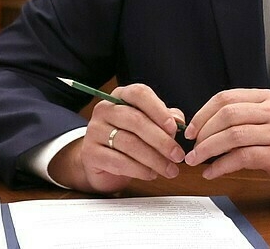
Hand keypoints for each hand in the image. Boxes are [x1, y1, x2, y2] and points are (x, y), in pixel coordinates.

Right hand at [47, 83, 186, 193]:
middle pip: (135, 121)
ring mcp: (94, 131)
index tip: (174, 128)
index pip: (139, 94)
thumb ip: (166, 119)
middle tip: (177, 155)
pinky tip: (151, 174)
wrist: (101, 160)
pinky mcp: (90, 153)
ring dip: (154, 159)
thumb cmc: (130, 136)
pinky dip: (139, 170)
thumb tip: (179, 121)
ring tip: (169, 169)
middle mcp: (105, 109)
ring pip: (128, 143)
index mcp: (121, 96)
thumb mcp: (150, 123)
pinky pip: (118, 162)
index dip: (158, 110)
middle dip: (161, 140)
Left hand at [183, 89, 269, 196]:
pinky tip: (211, 172)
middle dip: (203, 132)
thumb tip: (201, 126)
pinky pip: (242, 157)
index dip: (203, 114)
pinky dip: (221, 166)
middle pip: (227, 114)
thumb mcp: (267, 119)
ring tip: (196, 160)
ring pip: (233, 135)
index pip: (226, 98)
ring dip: (208, 149)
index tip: (190, 130)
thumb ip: (241, 117)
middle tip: (192, 148)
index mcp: (266, 98)